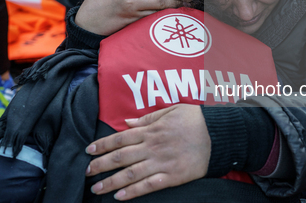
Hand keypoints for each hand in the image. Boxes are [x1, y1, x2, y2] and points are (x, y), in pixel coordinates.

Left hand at [85, 105, 210, 199]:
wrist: (218, 135)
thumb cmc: (195, 119)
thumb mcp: (171, 110)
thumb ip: (148, 118)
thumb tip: (128, 123)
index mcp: (151, 130)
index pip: (120, 138)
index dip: (103, 145)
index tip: (89, 150)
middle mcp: (152, 147)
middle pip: (121, 157)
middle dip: (101, 165)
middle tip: (87, 171)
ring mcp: (162, 163)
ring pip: (131, 174)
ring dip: (111, 182)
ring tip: (96, 188)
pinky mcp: (172, 176)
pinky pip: (149, 185)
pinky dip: (133, 192)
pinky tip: (120, 196)